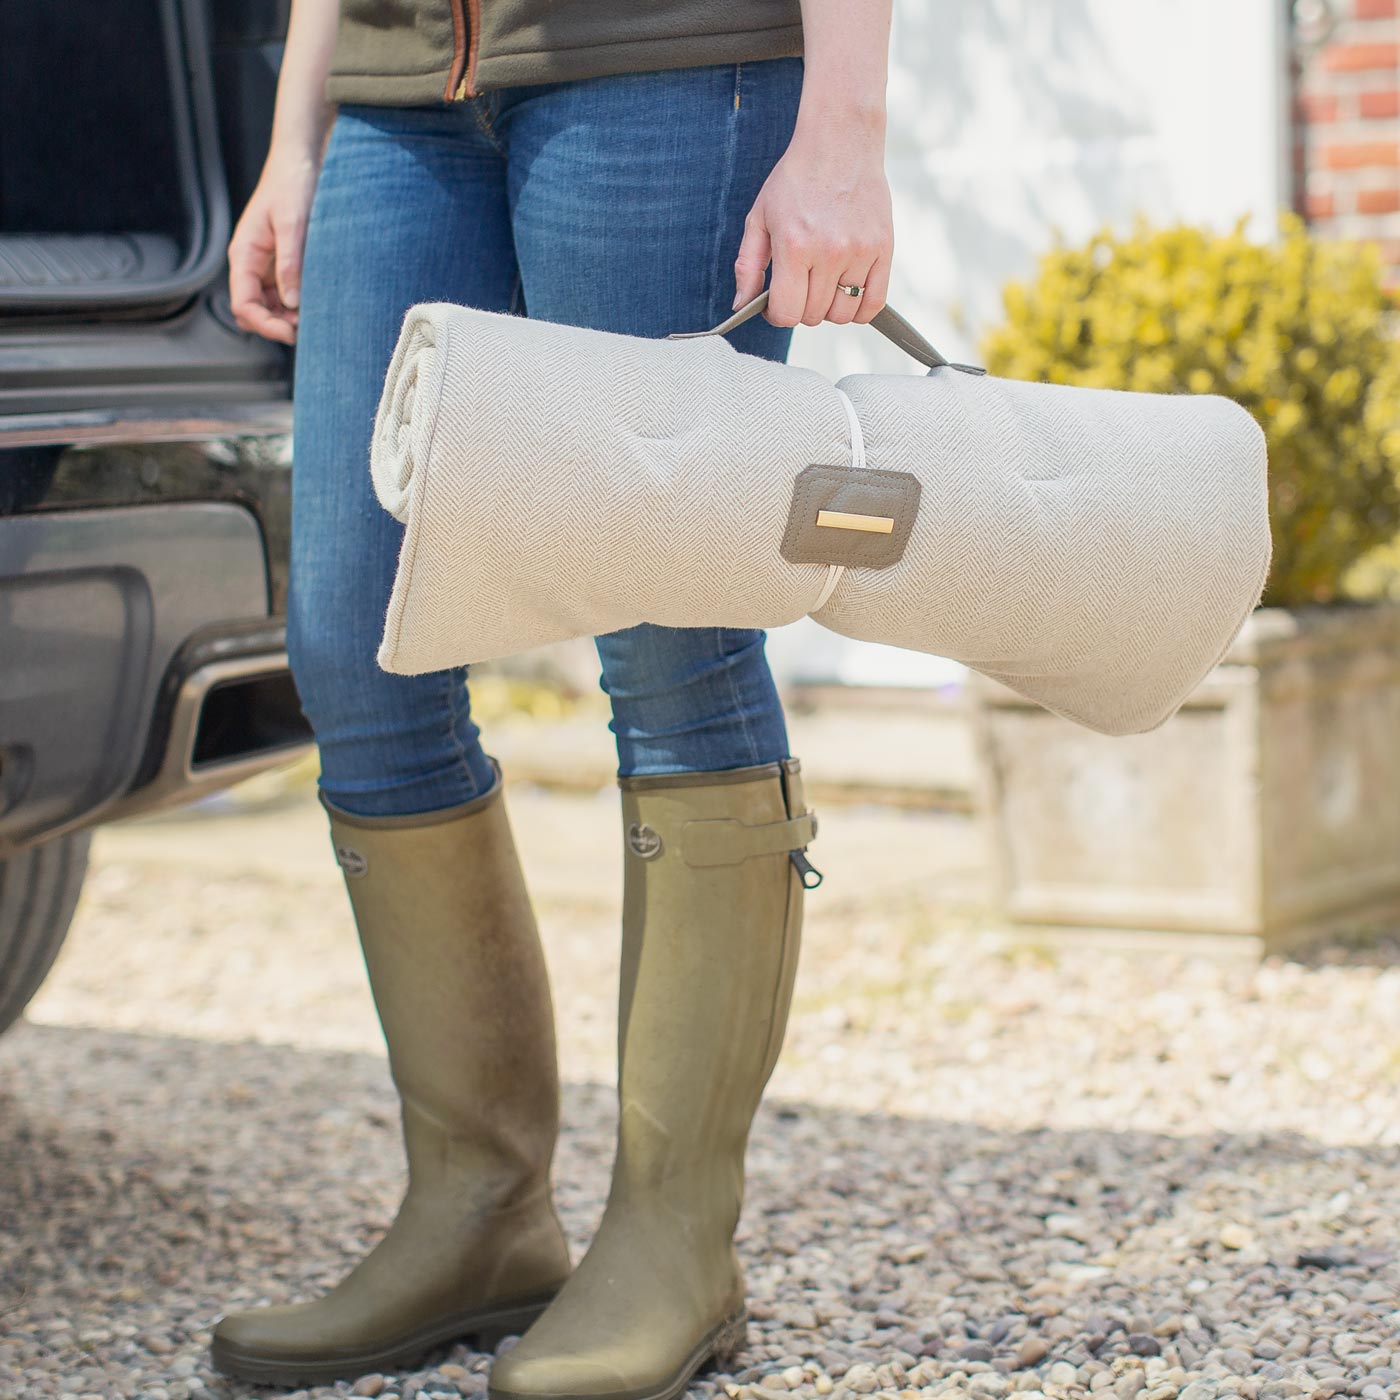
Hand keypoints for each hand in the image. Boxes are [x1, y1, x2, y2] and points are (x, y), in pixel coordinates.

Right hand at [227, 144, 321, 344]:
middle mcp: (251, 264)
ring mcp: (266, 266)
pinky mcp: (283, 263)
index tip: (293, 334)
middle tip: (310, 327)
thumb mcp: (294, 224)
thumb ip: (290, 264)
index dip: (265, 326)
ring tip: (317, 315)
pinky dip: (298, 305)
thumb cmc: (294, 185)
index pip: (243, 305)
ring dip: (289, 318)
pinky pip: (285, 295)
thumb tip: (291, 304)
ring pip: (270, 307)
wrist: (301, 160)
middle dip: (277, 325)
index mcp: (244, 255)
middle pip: (254, 311)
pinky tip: (318, 302)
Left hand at [732, 122, 892, 328]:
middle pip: (813, 315)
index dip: (777, 314)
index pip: (787, 313)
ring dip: (830, 308)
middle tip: (800, 283)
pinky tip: (847, 291)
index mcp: (795, 246)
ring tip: (823, 283)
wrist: (840, 140)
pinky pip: (873, 303)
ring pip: (843, 314)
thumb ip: (747, 265)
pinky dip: (859, 309)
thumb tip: (741, 306)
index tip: (777, 301)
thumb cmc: (796, 179)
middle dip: (802, 307)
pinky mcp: (884, 248)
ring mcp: (860, 252)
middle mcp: (829, 252)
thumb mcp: (759, 217)